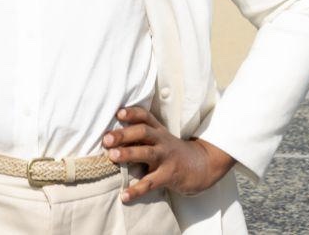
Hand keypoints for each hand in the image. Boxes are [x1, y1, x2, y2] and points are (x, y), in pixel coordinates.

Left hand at [100, 106, 235, 202]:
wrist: (202, 166)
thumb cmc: (173, 152)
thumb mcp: (161, 139)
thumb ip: (142, 135)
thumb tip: (112, 136)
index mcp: (159, 131)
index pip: (145, 117)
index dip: (132, 113)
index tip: (118, 113)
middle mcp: (162, 141)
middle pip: (143, 132)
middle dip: (124, 134)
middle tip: (107, 139)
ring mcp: (166, 158)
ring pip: (147, 153)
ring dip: (128, 154)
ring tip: (112, 157)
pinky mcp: (169, 176)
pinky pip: (151, 183)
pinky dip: (137, 190)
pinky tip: (124, 196)